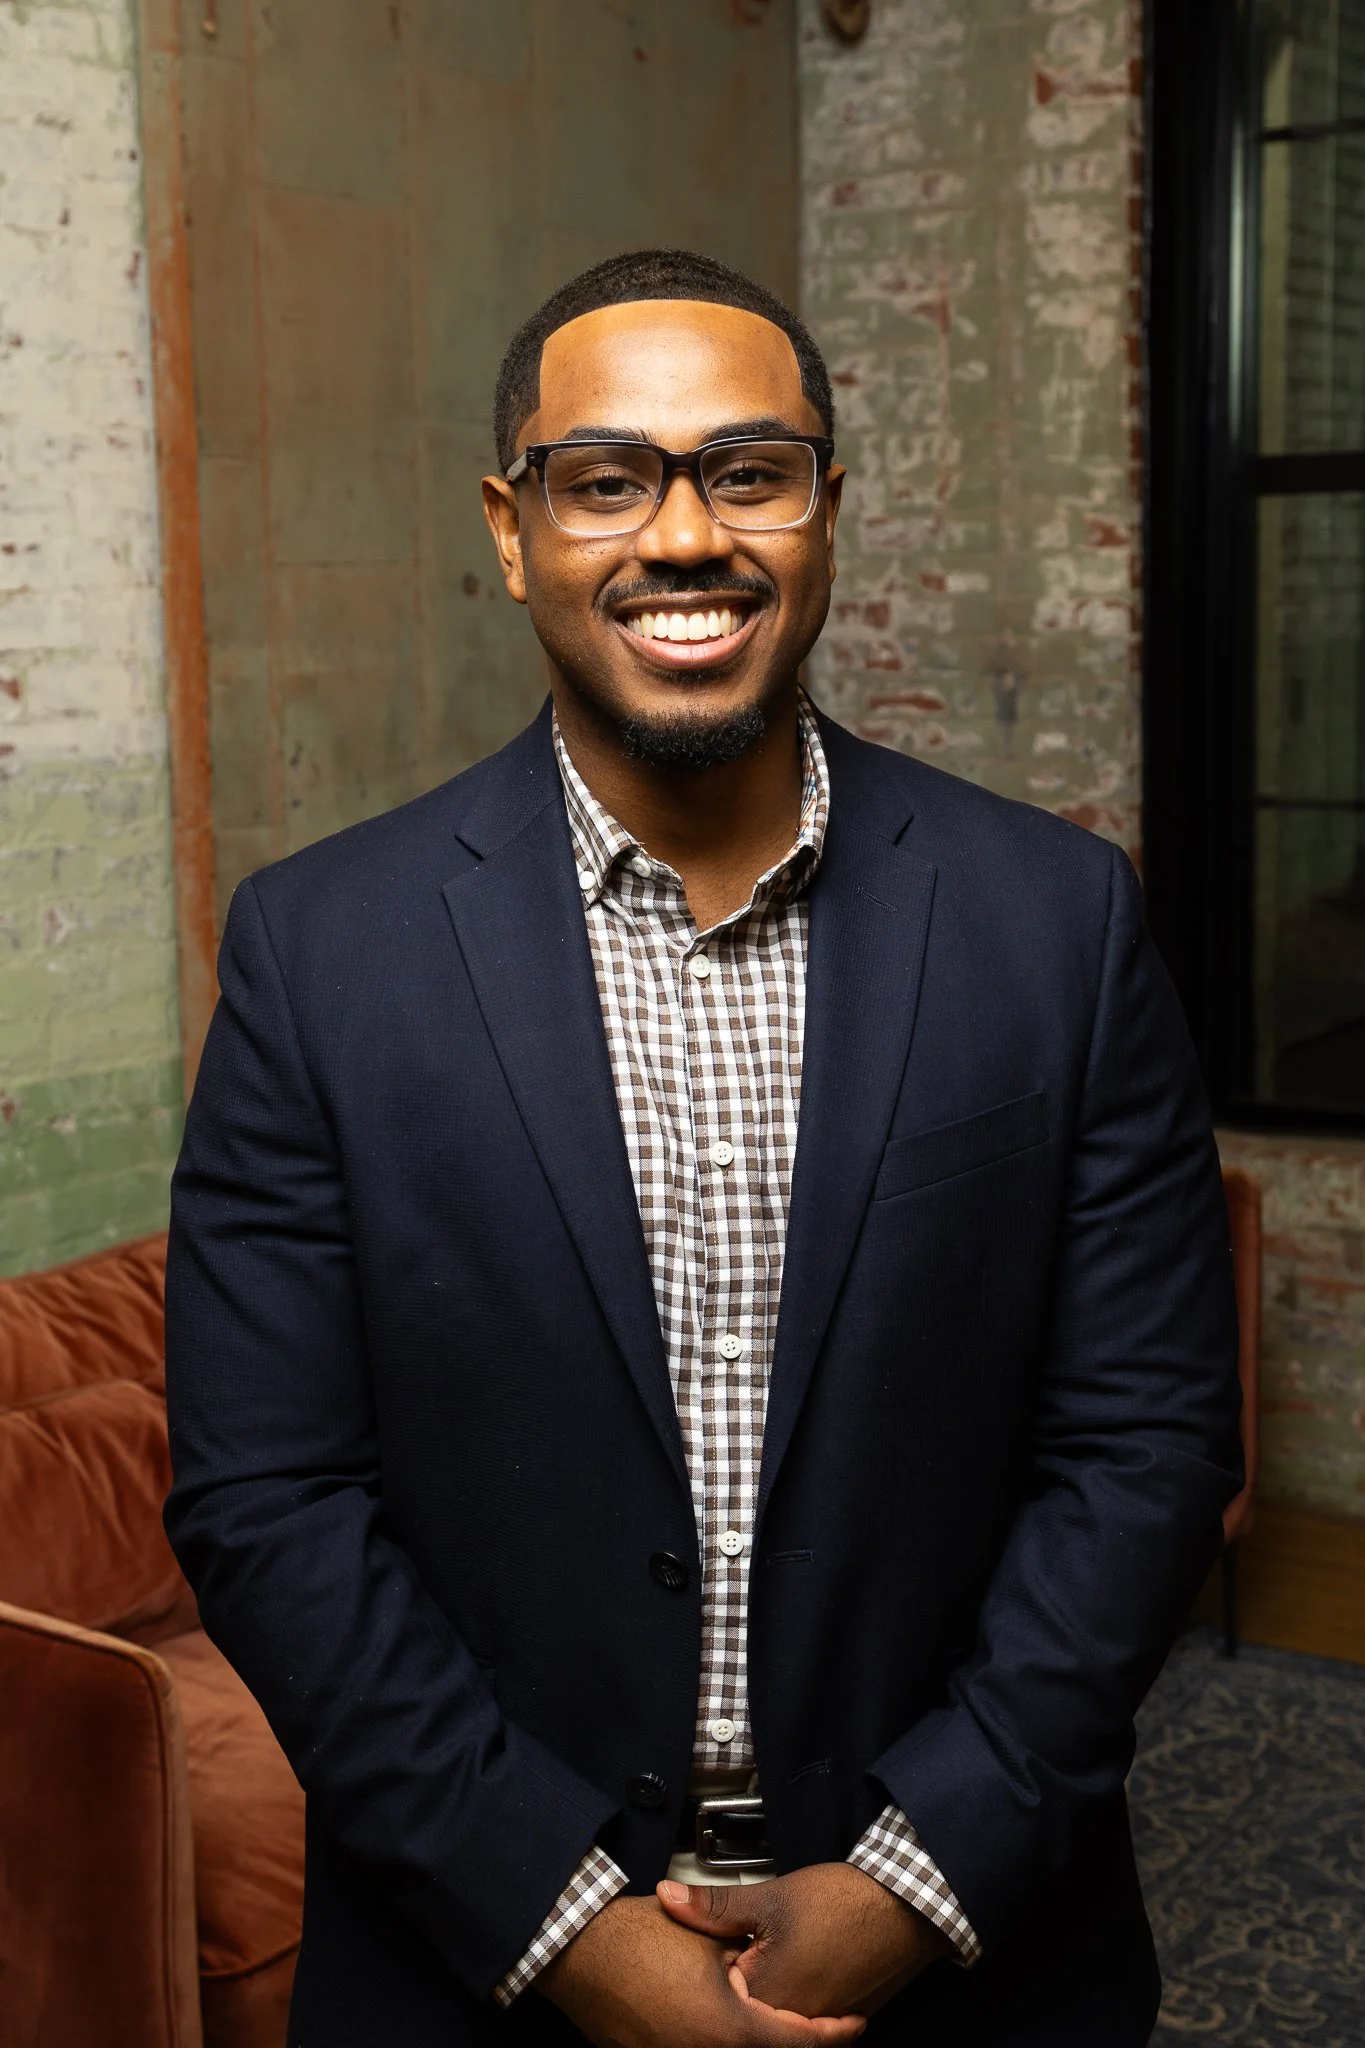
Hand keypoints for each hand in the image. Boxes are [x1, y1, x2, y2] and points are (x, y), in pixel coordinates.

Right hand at [537, 1892, 866, 2047]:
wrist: (577, 1950)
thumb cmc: (637, 1938)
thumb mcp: (708, 1938)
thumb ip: (749, 1956)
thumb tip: (780, 1966)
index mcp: (729, 2031)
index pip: (799, 2045)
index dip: (833, 2035)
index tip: (853, 2023)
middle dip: (800, 2043)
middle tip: (825, 2028)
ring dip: (764, 2043)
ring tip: (778, 2024)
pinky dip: (725, 2043)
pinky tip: (729, 2026)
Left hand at [657, 1865, 948, 2019]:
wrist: (907, 1908)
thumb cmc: (842, 1902)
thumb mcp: (770, 1896)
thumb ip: (714, 1907)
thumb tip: (667, 1898)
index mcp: (765, 1998)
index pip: (717, 1997)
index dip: (706, 1968)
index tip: (705, 1947)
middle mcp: (792, 2022)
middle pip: (746, 2012)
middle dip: (733, 1983)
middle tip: (740, 1947)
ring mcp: (820, 2022)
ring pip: (775, 2016)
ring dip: (766, 1991)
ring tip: (773, 1950)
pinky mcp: (841, 2016)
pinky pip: (806, 2014)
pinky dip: (794, 1993)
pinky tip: (799, 1960)